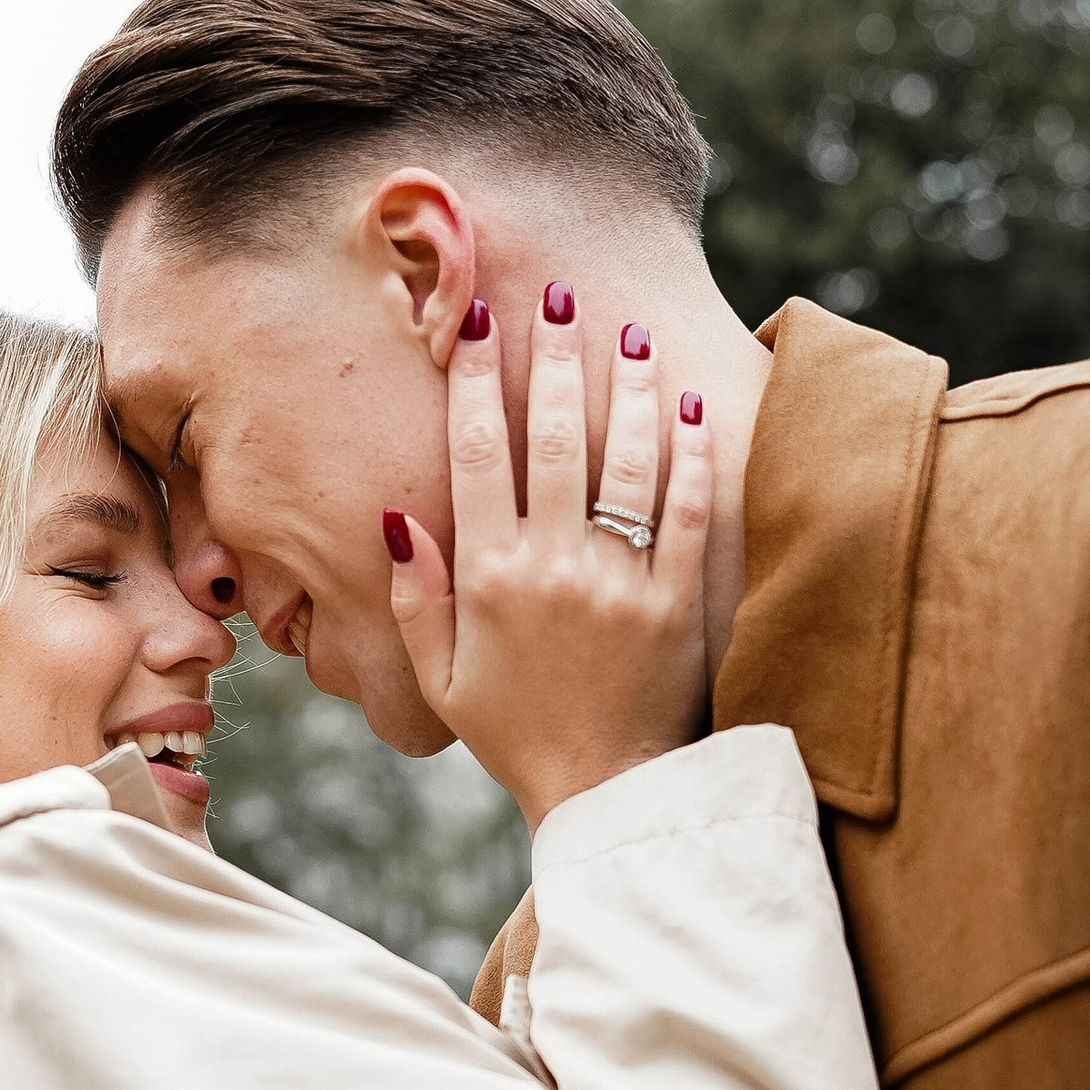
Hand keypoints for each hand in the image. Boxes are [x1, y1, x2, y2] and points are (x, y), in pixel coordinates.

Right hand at [385, 294, 711, 831]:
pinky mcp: (676, 601)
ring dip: (629, 388)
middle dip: (553, 356)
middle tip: (558, 293)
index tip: (478, 322)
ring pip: (626, 461)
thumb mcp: (442, 678)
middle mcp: (553, 567)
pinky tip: (690, 407)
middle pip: (555, 436)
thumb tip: (397, 517)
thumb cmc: (516, 736)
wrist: (606, 796)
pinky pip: (687, 513)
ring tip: (629, 332)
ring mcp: (620, 581)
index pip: (478, 453)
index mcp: (487, 578)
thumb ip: (415, 597)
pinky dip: (692, 456)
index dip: (477, 380)